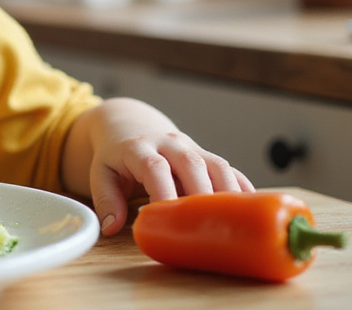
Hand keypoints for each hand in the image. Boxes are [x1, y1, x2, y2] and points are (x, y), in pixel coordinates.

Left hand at [64, 98, 253, 236]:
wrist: (131, 124)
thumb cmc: (116, 155)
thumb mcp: (101, 172)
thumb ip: (105, 198)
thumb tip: (111, 227)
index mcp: (139, 147)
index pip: (154, 167)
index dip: (163, 191)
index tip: (168, 215)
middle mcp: (169, 144)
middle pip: (191, 164)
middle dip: (201, 194)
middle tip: (208, 224)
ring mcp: (192, 148)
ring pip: (216, 164)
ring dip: (227, 192)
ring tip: (235, 221)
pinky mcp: (207, 156)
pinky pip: (229, 169)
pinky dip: (242, 188)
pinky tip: (250, 211)